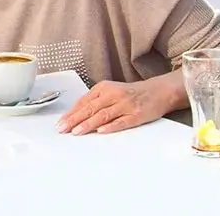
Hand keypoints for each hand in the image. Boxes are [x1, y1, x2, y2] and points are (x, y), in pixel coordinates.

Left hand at [56, 77, 178, 134]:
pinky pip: (122, 121)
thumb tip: (76, 115)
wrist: (159, 91)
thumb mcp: (110, 92)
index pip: (83, 102)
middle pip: (90, 108)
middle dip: (74, 119)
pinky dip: (111, 126)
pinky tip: (101, 131)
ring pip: (103, 115)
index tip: (60, 123)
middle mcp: (113, 95)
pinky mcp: (137, 115)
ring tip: (76, 132)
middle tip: (62, 129)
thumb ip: (95, 102)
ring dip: (88, 124)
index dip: (70, 113)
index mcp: (103, 88)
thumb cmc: (131, 93)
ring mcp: (125, 105)